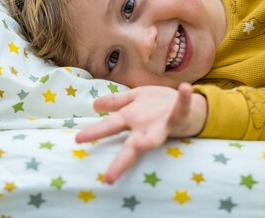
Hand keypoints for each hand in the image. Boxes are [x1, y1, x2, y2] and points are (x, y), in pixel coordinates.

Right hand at [75, 82, 206, 183]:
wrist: (187, 103)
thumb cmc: (158, 105)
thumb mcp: (135, 100)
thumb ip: (116, 103)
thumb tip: (94, 105)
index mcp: (132, 121)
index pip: (110, 127)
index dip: (94, 133)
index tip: (77, 140)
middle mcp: (145, 128)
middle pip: (130, 147)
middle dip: (120, 161)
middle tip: (108, 176)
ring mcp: (163, 124)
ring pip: (155, 137)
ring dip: (148, 141)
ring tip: (140, 145)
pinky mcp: (179, 115)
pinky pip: (182, 107)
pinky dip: (184, 99)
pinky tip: (184, 89)